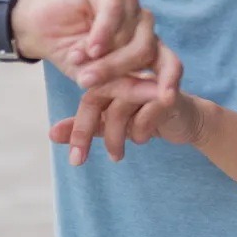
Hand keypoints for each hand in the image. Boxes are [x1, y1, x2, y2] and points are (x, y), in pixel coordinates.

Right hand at [11, 0, 178, 98]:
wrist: (39, 32)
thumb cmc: (71, 56)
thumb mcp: (96, 81)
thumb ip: (126, 87)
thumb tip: (160, 96)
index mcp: (146, 48)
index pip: (170, 62)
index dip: (171, 79)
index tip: (167, 98)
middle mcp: (141, 25)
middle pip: (146, 49)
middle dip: (117, 69)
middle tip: (87, 81)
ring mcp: (128, 4)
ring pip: (130, 32)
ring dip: (104, 54)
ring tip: (77, 62)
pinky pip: (114, 10)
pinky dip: (102, 32)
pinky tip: (89, 46)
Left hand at [49, 69, 206, 165]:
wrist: (185, 119)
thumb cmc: (145, 116)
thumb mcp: (112, 123)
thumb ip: (85, 126)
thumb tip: (51, 134)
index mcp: (111, 78)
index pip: (87, 98)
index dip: (76, 128)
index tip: (74, 158)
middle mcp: (126, 75)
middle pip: (97, 97)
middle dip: (85, 131)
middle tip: (78, 161)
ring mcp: (147, 82)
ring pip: (120, 106)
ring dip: (115, 136)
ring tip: (117, 156)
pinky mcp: (168, 94)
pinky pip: (147, 112)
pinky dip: (141, 130)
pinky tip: (141, 139)